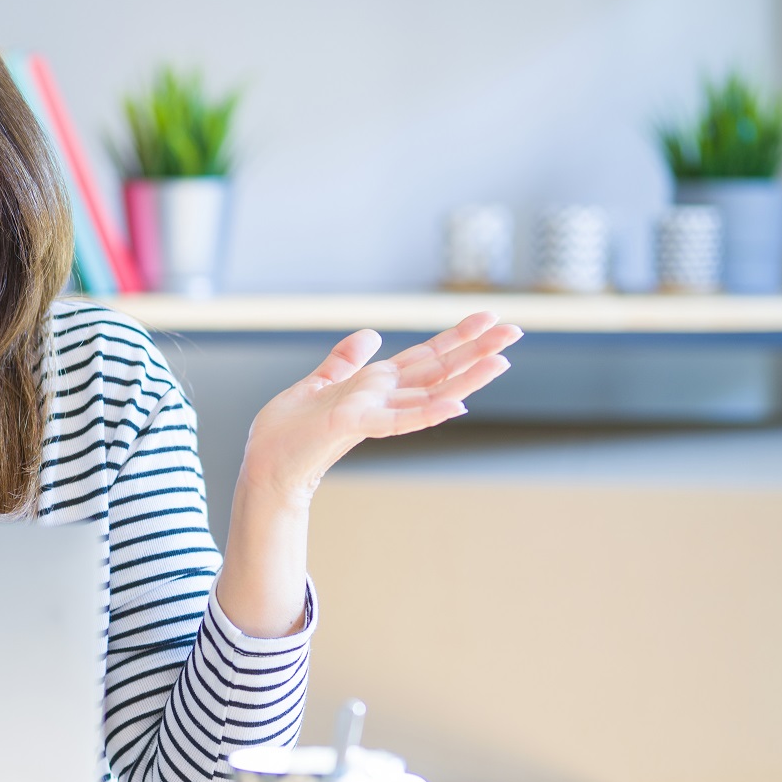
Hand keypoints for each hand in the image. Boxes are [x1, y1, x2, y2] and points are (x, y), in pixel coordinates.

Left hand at [241, 312, 520, 506]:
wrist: (265, 464)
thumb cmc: (288, 432)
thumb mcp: (318, 384)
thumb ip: (344, 362)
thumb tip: (370, 334)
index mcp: (375, 385)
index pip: (424, 357)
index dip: (455, 337)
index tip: (488, 317)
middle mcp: (382, 399)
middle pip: (437, 371)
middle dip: (475, 351)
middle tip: (516, 332)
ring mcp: (372, 414)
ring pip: (428, 394)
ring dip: (465, 380)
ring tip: (502, 361)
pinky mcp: (353, 425)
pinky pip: (397, 420)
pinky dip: (426, 413)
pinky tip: (457, 407)